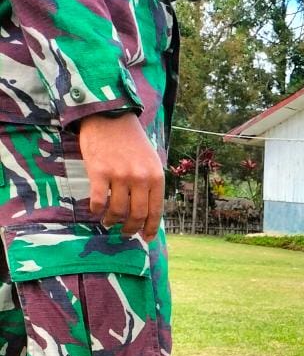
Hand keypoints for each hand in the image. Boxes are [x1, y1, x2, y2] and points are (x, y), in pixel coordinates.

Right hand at [79, 113, 164, 240]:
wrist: (110, 117)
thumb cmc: (132, 141)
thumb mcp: (152, 161)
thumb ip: (151, 184)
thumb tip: (149, 212)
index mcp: (156, 177)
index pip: (155, 211)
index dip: (150, 228)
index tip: (146, 238)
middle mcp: (140, 178)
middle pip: (137, 215)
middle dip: (131, 229)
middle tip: (125, 233)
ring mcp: (120, 176)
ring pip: (117, 210)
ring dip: (112, 220)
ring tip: (108, 221)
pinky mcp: (99, 171)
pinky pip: (98, 200)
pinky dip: (96, 209)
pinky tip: (95, 210)